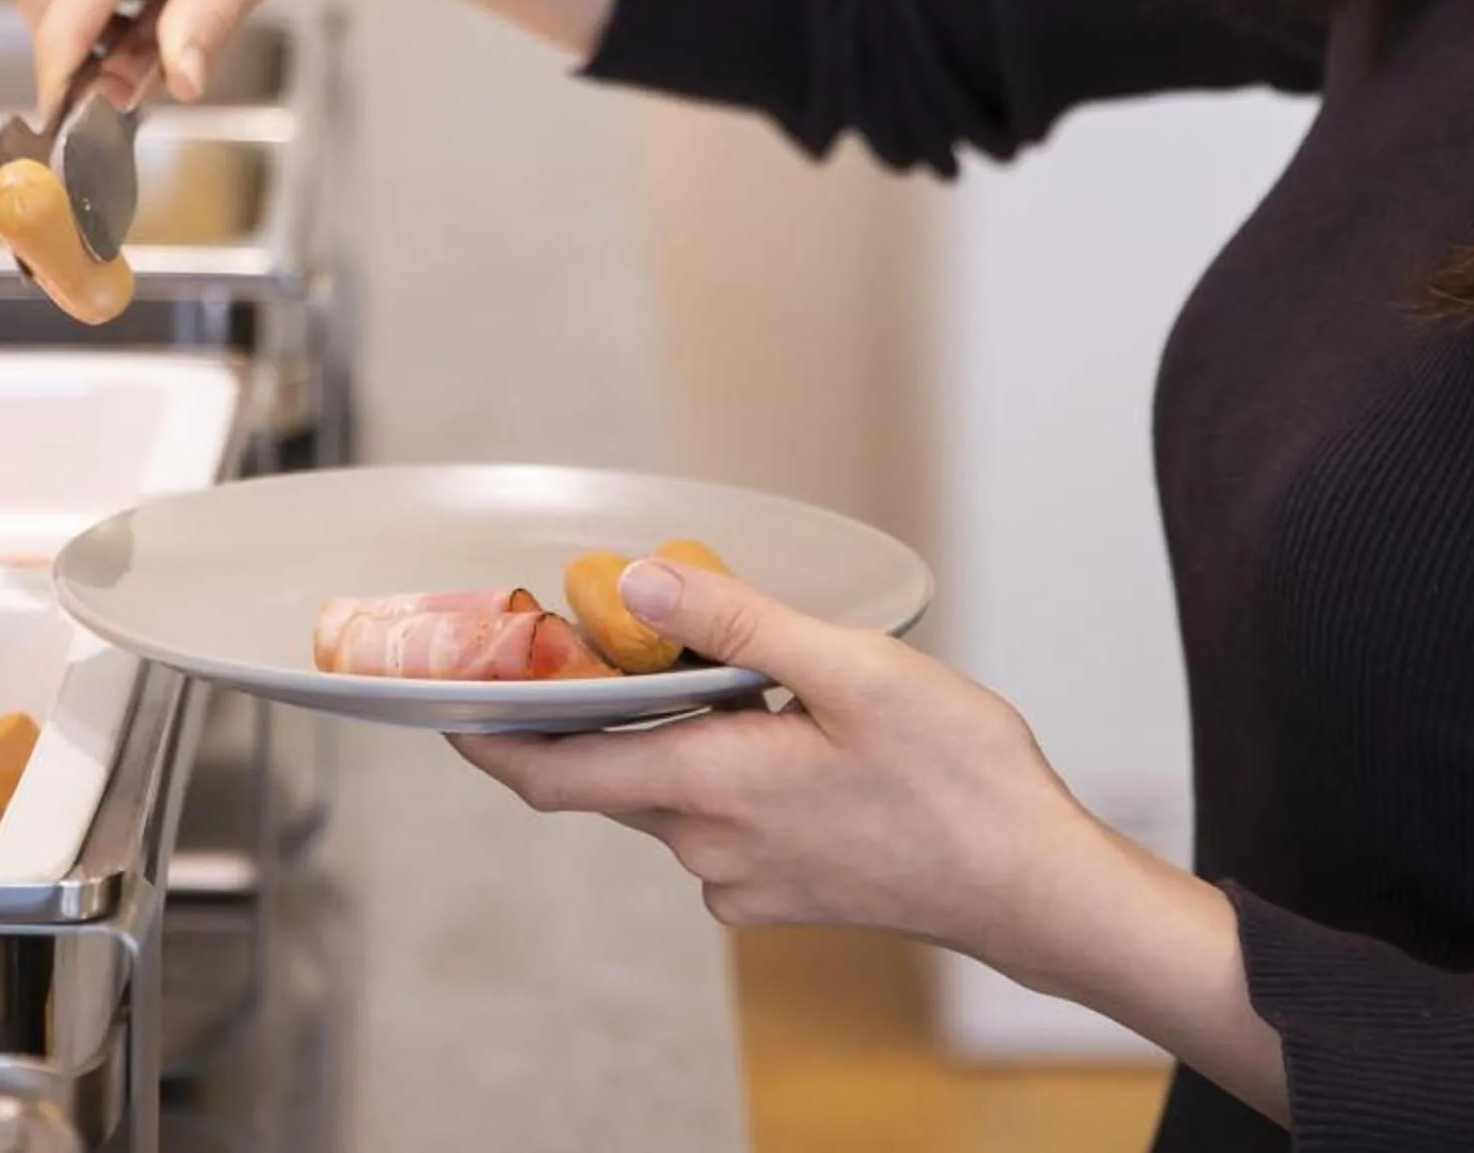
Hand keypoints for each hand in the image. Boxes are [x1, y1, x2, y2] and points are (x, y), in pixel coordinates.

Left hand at [452, 558, 1106, 963]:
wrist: (1034, 885)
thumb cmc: (958, 779)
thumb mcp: (851, 669)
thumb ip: (734, 624)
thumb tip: (636, 585)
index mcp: (710, 787)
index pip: (552, 775)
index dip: (485, 739)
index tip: (439, 700)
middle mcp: (709, 848)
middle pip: (603, 778)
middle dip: (573, 716)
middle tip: (557, 645)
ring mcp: (745, 879)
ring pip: (661, 795)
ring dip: (653, 736)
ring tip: (676, 664)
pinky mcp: (781, 890)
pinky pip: (711, 822)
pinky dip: (705, 768)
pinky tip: (758, 724)